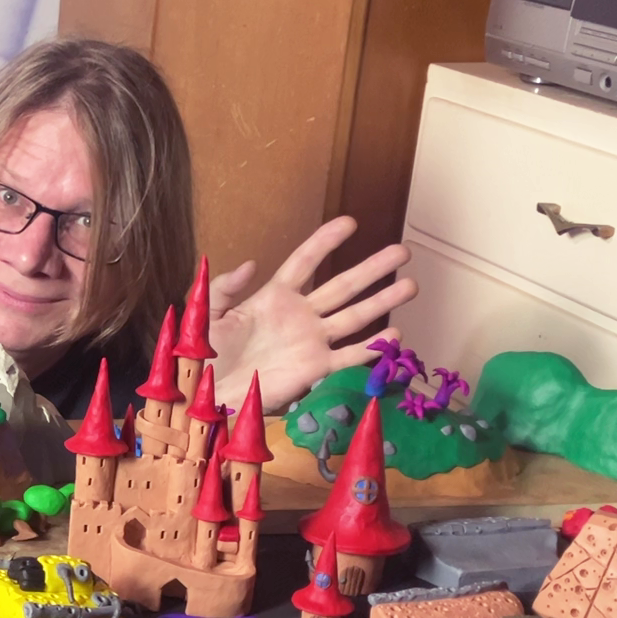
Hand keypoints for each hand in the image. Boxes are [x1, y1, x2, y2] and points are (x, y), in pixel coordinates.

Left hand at [206, 217, 417, 412]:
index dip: (325, 242)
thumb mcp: (207, 315)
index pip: (305, 263)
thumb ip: (224, 288)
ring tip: (412, 285)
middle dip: (373, 268)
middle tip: (403, 251)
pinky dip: (372, 347)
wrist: (207, 395)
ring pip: (354, 316)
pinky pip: (349, 356)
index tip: (350, 222)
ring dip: (383, 301)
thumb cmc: (204, 355)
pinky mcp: (315, 369)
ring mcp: (311, 341)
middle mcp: (300, 315)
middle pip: (343, 286)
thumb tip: (252, 264)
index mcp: (273, 298)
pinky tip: (395, 335)